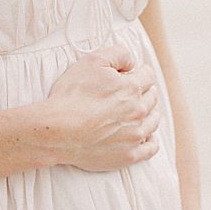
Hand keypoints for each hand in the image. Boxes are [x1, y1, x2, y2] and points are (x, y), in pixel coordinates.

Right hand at [32, 43, 160, 172]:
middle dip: (144, 92)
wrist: (57, 131)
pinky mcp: (129, 155)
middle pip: (152, 98)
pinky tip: (144, 135)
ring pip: (153, 121)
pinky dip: (151, 140)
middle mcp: (138, 112)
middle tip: (132, 92)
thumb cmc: (71, 96)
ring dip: (149, 113)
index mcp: (131, 88)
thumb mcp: (92, 61)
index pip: (147, 76)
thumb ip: (118, 54)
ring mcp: (135, 135)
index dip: (139, 72)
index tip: (133, 75)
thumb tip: (132, 62)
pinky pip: (151, 148)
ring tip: (138, 112)